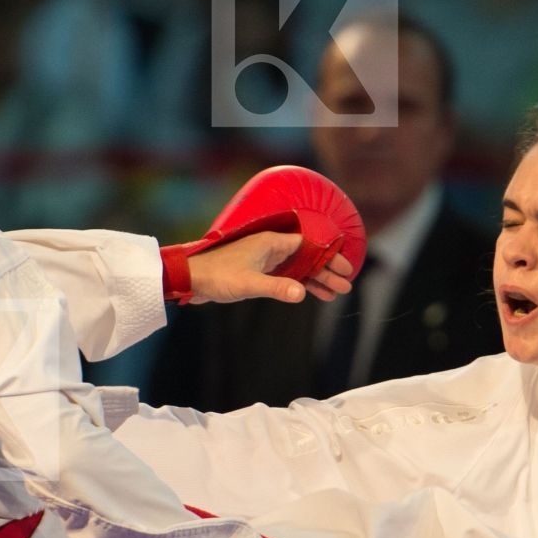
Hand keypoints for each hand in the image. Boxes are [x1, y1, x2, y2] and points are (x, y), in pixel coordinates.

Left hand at [184, 233, 354, 304]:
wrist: (191, 278)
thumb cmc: (217, 275)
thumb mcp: (249, 284)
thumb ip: (276, 288)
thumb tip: (301, 293)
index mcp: (271, 243)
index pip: (309, 245)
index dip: (329, 257)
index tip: (345, 269)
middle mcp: (271, 248)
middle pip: (307, 257)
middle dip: (327, 270)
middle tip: (346, 285)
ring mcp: (266, 260)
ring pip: (298, 268)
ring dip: (316, 279)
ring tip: (335, 293)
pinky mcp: (259, 272)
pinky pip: (287, 276)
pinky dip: (300, 285)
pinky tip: (312, 295)